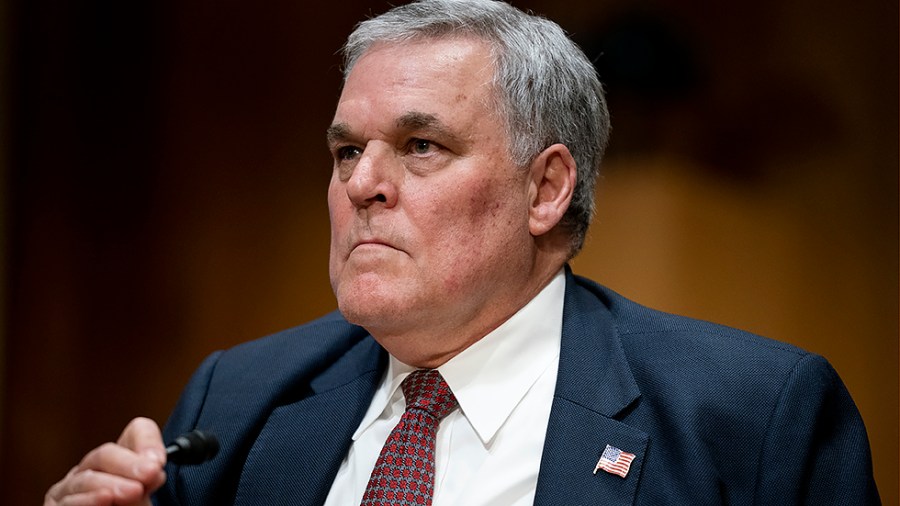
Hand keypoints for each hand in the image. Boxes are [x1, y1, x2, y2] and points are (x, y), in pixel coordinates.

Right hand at [44, 417, 166, 505]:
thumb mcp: (141, 500)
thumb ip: (146, 483)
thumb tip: (154, 469)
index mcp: (119, 460)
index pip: (136, 432)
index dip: (147, 441)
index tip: (161, 460)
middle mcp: (90, 469)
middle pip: (106, 453)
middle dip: (130, 463)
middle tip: (151, 473)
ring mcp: (68, 488)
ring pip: (86, 478)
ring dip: (111, 483)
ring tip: (133, 491)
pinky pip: (67, 503)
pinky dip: (87, 501)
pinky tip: (104, 500)